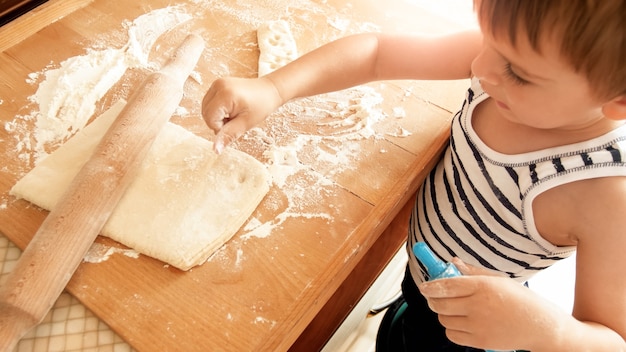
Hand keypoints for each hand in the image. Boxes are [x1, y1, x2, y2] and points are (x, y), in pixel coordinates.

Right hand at [201, 77, 282, 152]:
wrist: (269, 90)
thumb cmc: (261, 106)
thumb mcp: (245, 123)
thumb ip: (228, 135)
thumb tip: (216, 149)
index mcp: (225, 95)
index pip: (209, 118)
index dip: (219, 127)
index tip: (234, 124)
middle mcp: (218, 85)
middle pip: (205, 113)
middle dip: (217, 122)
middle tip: (234, 120)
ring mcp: (217, 83)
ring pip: (205, 108)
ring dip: (216, 116)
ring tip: (232, 114)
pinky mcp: (217, 83)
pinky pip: (209, 102)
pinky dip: (216, 110)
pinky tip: (229, 109)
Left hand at [418, 258, 565, 350]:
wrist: (541, 328)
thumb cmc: (521, 300)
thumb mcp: (499, 280)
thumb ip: (473, 272)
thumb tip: (452, 262)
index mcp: (484, 287)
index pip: (447, 285)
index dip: (431, 285)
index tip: (424, 286)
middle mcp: (479, 306)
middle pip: (440, 304)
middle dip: (432, 299)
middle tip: (434, 296)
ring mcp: (478, 326)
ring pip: (444, 319)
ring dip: (443, 313)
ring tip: (452, 308)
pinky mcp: (480, 342)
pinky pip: (452, 334)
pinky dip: (451, 328)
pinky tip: (460, 321)